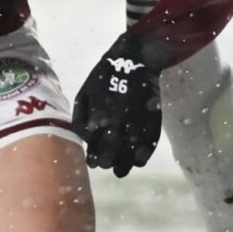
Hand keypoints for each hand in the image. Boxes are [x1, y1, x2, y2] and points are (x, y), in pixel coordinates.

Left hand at [73, 30, 163, 174]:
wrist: (134, 61)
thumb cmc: (104, 78)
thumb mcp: (84, 94)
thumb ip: (80, 118)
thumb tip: (86, 140)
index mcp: (98, 117)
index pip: (94, 147)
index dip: (94, 157)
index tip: (93, 161)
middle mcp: (118, 123)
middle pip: (111, 154)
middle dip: (106, 162)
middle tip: (105, 164)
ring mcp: (136, 123)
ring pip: (130, 154)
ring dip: (124, 165)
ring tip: (120, 170)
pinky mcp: (152, 122)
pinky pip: (149, 145)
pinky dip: (143, 157)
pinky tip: (138, 161)